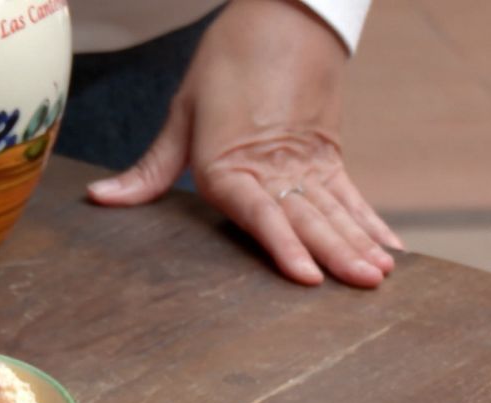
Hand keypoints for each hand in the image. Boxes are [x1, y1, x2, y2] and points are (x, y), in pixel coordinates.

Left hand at [87, 0, 402, 287]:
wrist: (282, 15)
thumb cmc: (227, 62)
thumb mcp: (183, 113)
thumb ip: (150, 169)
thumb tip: (102, 199)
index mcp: (228, 164)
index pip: (260, 213)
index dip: (283, 247)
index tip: (307, 276)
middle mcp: (271, 169)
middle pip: (306, 218)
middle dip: (336, 255)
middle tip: (364, 287)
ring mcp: (306, 163)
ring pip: (334, 210)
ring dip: (358, 244)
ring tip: (380, 276)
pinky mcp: (328, 154)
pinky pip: (350, 194)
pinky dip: (369, 222)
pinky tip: (388, 248)